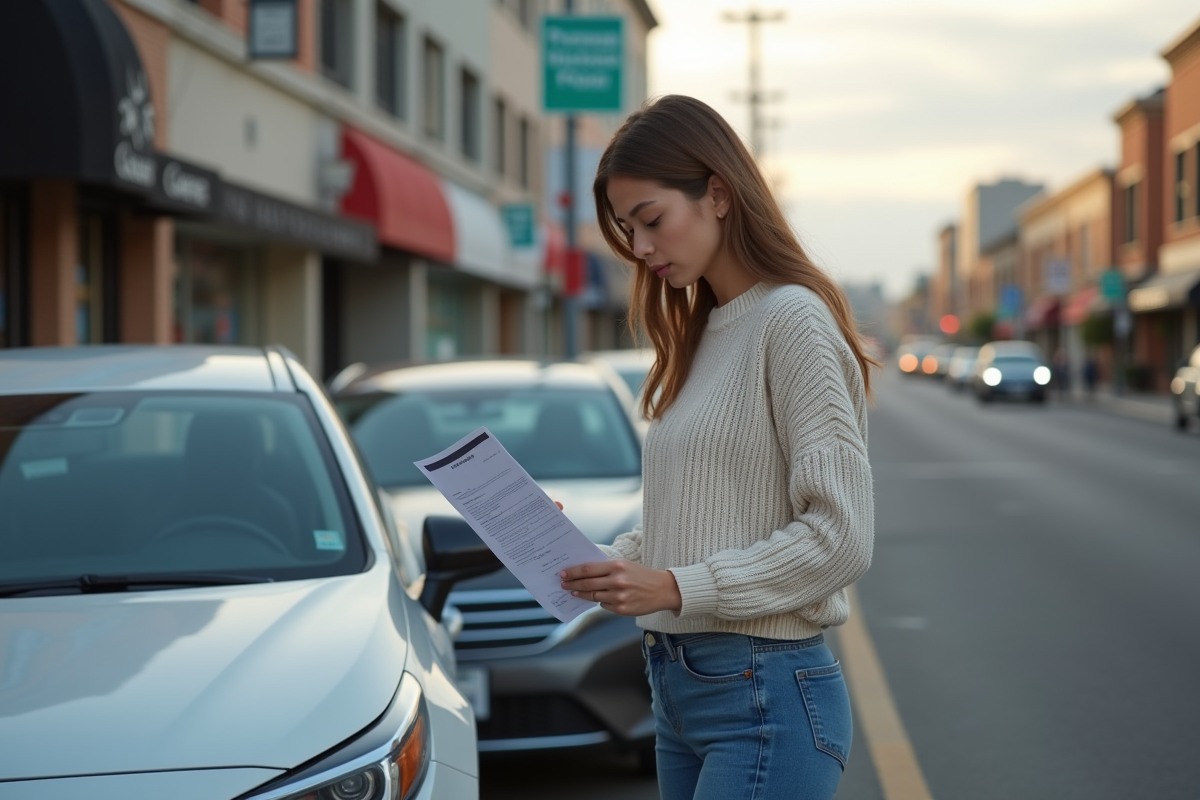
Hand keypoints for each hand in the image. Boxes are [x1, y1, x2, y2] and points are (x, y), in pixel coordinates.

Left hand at [560, 559, 682, 616]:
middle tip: (563, 584)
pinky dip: (600, 601)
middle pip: (587, 583)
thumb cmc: (641, 575)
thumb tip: (584, 573)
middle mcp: (617, 581)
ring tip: (574, 592)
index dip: (573, 572)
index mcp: (617, 566)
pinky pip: (603, 605)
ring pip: (593, 596)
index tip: (563, 573)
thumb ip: (606, 568)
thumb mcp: (625, 565)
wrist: (662, 590)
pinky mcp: (621, 609)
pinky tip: (599, 598)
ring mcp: (619, 597)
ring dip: (581, 594)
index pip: (588, 569)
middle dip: (572, 584)